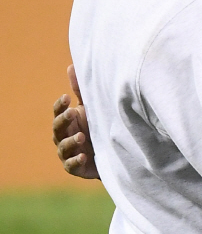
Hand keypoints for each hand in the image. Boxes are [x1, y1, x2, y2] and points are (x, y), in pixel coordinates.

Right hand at [52, 64, 98, 178]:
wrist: (112, 152)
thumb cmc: (97, 125)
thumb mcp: (91, 107)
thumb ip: (81, 91)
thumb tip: (71, 65)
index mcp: (67, 121)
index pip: (58, 112)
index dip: (60, 106)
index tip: (66, 97)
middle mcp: (64, 136)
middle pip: (58, 128)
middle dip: (64, 120)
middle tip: (73, 112)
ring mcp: (69, 153)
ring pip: (64, 147)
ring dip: (71, 141)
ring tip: (82, 136)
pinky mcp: (77, 167)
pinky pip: (72, 166)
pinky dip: (75, 162)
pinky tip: (83, 156)